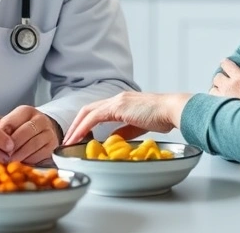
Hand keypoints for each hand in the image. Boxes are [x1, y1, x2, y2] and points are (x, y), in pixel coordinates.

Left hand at [0, 105, 60, 164]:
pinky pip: (40, 155)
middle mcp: (40, 119)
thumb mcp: (11, 123)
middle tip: (2, 155)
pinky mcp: (52, 147)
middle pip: (25, 132)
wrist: (43, 131)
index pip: (12, 121)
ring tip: (9, 161)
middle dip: (12, 146)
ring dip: (19, 155)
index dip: (2, 134)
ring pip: (33, 144)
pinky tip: (21, 163)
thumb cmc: (22, 128)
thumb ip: (2, 129)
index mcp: (26, 111)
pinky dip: (29, 160)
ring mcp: (48, 133)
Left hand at [62, 92, 191, 145]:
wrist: (172, 110)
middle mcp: (116, 98)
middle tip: (67, 138)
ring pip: (88, 112)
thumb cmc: (161, 117)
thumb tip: (113, 139)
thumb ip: (124, 131)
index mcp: (121, 102)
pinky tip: (78, 137)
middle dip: (75, 124)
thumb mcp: (138, 126)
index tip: (78, 135)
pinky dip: (84, 127)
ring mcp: (117, 101)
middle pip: (87, 109)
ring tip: (69, 140)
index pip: (96, 110)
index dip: (84, 122)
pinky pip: (94, 117)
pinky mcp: (118, 107)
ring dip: (76, 127)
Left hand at [209, 59, 239, 103]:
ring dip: (217, 89)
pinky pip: (212, 98)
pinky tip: (221, 102)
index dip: (225, 63)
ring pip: (213, 88)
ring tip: (223, 94)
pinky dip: (215, 99)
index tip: (225, 64)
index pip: (227, 64)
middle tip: (226, 83)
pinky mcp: (220, 105)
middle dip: (221, 78)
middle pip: (218, 76)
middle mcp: (230, 85)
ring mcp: (223, 95)